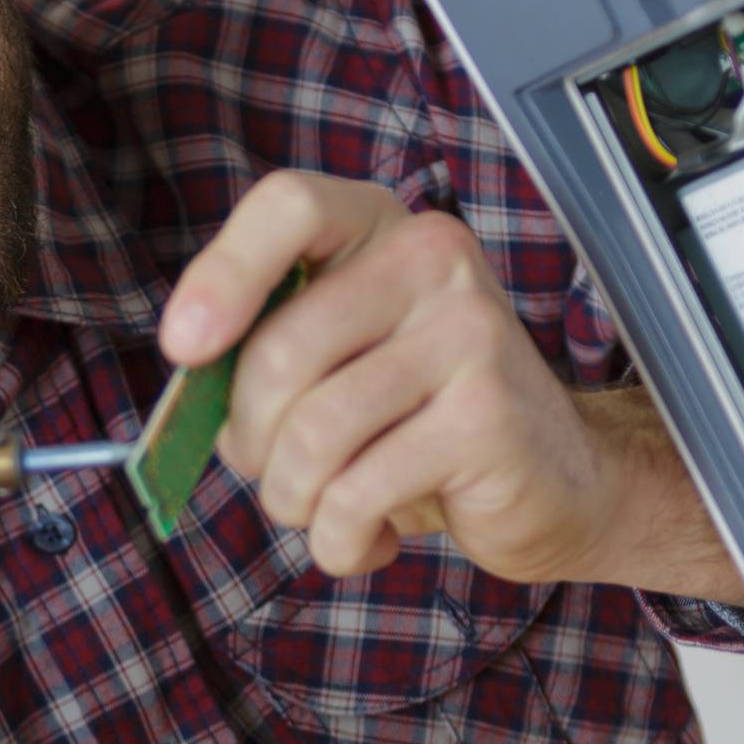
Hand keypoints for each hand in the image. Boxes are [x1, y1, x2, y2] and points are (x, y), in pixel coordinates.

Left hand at [161, 171, 743, 602]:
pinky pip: (358, 491)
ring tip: (320, 511)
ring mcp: (468, 334)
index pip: (290, 206)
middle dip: (251, 439)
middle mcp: (431, 260)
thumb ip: (264, 355)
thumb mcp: (338, 367)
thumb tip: (189, 384)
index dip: (223, 273)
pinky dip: (339, 538)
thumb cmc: (418, 424)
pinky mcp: (486, 417)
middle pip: (280, 350)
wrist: (560, 481)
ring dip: (291, 498)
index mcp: (380, 230)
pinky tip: (368, 535)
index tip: (183, 347)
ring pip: (313, 432)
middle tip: (275, 474)